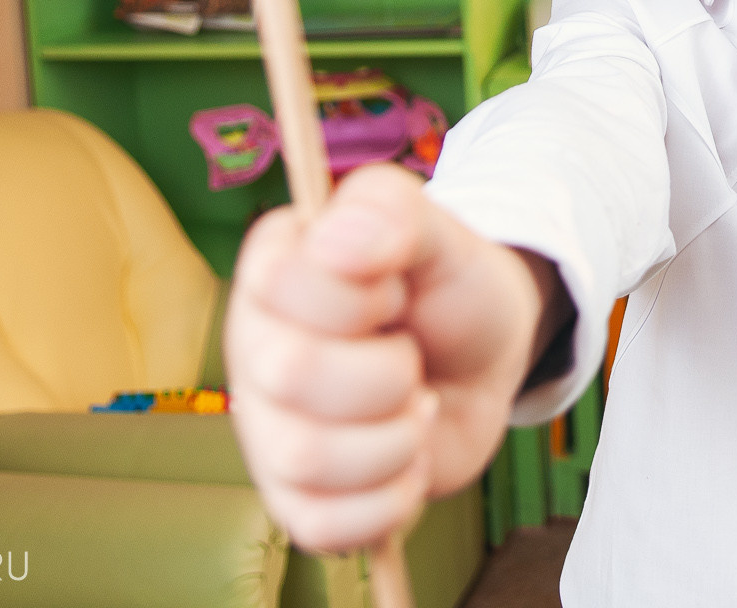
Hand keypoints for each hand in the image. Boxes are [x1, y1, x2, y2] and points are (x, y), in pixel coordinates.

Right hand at [224, 165, 561, 550]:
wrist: (484, 361)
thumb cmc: (449, 289)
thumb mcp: (437, 231)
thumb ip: (389, 210)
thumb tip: (338, 239)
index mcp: (271, 271)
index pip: (279, 282)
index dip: (359, 293)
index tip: (394, 289)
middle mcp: (252, 350)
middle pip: (291, 374)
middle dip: (387, 368)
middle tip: (411, 354)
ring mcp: (266, 430)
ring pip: (307, 457)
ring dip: (397, 435)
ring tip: (416, 405)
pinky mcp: (297, 498)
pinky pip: (323, 526)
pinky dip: (392, 497)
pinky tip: (409, 459)